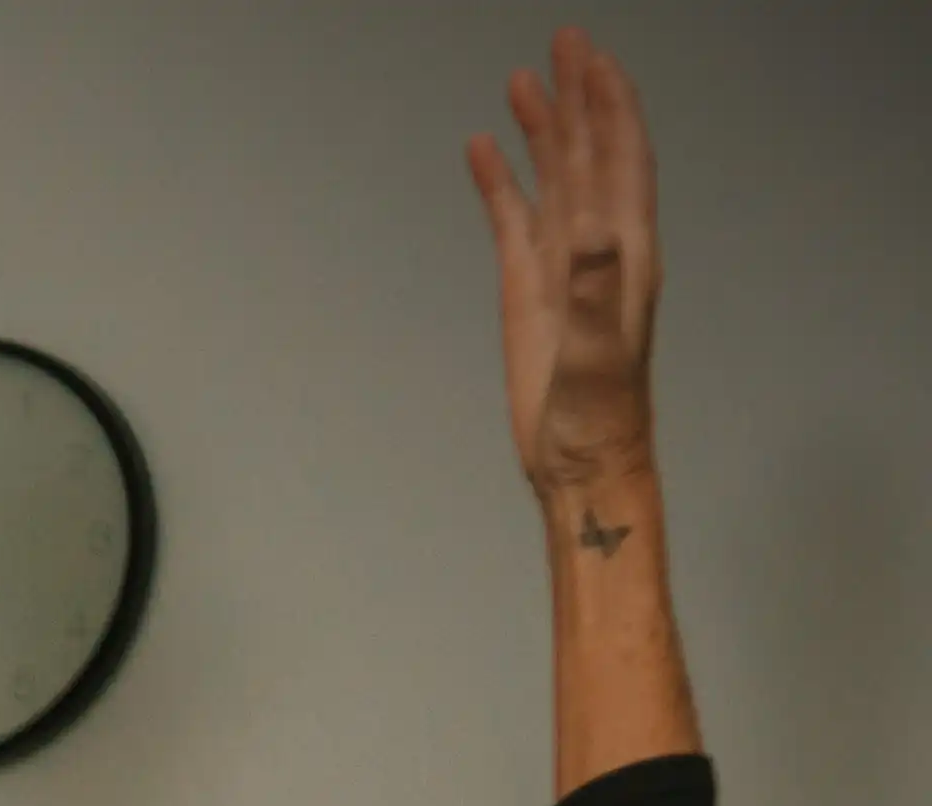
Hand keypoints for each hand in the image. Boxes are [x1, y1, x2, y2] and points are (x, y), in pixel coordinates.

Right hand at [472, 30, 658, 505]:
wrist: (581, 460)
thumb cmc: (597, 414)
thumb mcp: (597, 353)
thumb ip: (596, 290)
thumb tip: (594, 232)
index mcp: (624, 250)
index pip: (620, 159)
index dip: (608, 106)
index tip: (589, 59)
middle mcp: (598, 245)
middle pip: (589, 153)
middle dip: (578, 97)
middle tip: (562, 41)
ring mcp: (560, 265)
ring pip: (554, 178)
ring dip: (542, 130)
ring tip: (521, 80)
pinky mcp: (528, 290)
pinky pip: (513, 220)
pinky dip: (501, 182)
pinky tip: (484, 151)